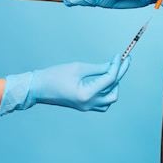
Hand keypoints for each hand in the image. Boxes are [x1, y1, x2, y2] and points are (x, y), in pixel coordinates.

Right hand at [0, 54, 130, 114]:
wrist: (38, 88)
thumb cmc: (55, 76)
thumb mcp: (79, 68)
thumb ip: (99, 68)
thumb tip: (114, 64)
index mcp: (87, 94)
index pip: (110, 79)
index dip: (117, 65)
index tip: (121, 55)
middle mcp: (89, 104)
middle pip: (114, 90)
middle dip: (120, 74)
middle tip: (124, 60)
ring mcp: (87, 107)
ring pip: (110, 99)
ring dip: (114, 85)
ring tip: (112, 70)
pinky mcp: (85, 107)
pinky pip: (103, 103)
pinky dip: (107, 92)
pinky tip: (105, 81)